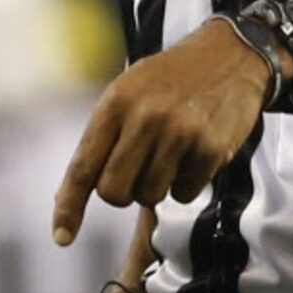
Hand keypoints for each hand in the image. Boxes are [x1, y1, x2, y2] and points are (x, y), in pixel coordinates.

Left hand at [53, 16, 271, 244]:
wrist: (230, 54)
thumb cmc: (169, 80)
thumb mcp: (127, 93)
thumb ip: (103, 138)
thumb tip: (71, 195)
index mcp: (115, 103)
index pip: (84, 166)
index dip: (69, 206)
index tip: (62, 237)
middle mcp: (144, 118)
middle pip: (114, 193)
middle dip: (123, 192)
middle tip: (139, 169)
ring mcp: (179, 133)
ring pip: (149, 197)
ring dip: (157, 185)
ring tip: (170, 152)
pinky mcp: (210, 148)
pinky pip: (184, 194)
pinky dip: (186, 183)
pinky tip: (194, 152)